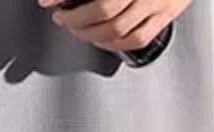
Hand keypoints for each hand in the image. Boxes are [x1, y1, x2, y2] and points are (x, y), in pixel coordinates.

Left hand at [39, 0, 191, 55]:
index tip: (48, 3)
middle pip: (103, 10)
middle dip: (75, 18)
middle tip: (62, 18)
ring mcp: (156, 3)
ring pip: (117, 28)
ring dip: (90, 34)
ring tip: (77, 29)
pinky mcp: (165, 16)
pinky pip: (137, 39)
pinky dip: (114, 44)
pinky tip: (101, 40)